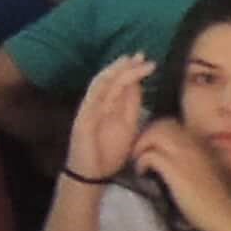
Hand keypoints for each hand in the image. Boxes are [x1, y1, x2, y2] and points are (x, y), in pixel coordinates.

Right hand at [68, 55, 153, 179]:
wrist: (92, 174)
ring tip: (129, 61)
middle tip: (141, 55)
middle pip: (112, 79)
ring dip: (115, 71)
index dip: (133, 71)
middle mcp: (99, 103)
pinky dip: (101, 86)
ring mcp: (89, 109)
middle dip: (126, 66)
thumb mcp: (129, 128)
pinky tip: (112, 77)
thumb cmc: (109, 153)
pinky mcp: (83, 118)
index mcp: (110, 106)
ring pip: (101, 84)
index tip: (147, 61)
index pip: (122, 84)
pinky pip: (91, 98)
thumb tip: (139, 85)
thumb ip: (132, 107)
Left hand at [132, 121, 230, 225]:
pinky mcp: (174, 169)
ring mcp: (183, 154)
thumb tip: (167, 158)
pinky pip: (150, 155)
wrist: (222, 213)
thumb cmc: (214, 198)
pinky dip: (141, 162)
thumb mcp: (203, 170)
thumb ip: (188, 158)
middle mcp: (191, 143)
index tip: (150, 146)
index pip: (172, 124)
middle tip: (140, 153)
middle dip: (146, 136)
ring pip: (153, 134)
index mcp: (199, 142)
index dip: (157, 133)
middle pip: (161, 124)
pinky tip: (142, 173)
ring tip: (139, 162)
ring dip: (141, 146)